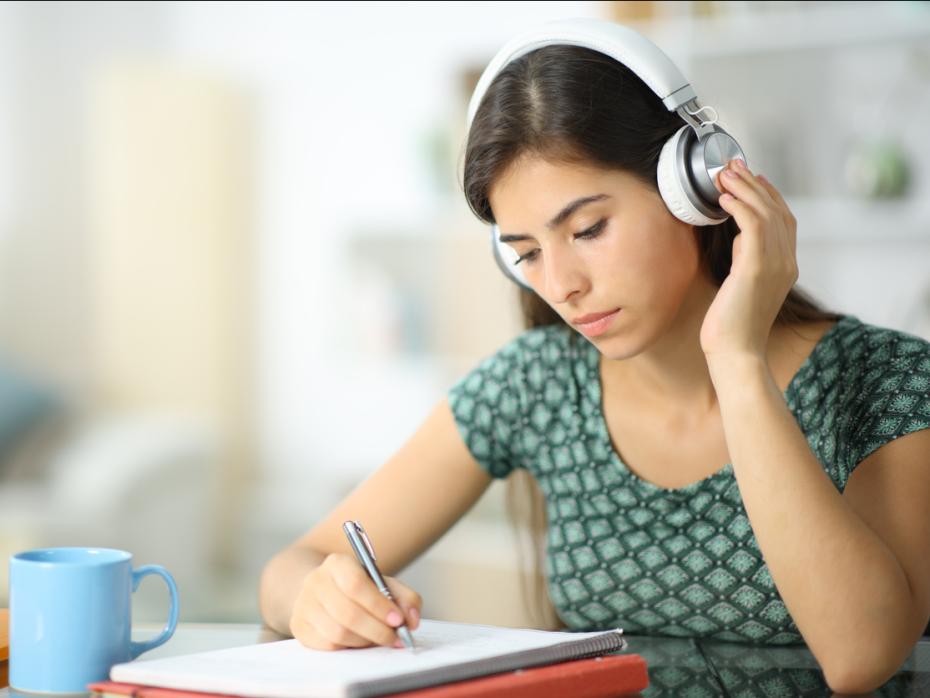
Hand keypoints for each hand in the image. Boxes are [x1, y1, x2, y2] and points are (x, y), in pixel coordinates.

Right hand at [289, 552, 421, 649]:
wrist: (324, 592)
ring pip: (338, 632)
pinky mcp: (299, 627)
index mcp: (337, 563)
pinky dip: (349, 648)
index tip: (398, 620)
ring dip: (365, 641)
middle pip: (348, 612)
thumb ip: (404, 598)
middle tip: (396, 638)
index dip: (379, 605)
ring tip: (380, 639)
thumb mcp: (383, 584)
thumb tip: (412, 620)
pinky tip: (360, 642)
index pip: (356, 584)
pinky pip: (327, 645)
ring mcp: (304, 605)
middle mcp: (316, 581)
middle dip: (377, 630)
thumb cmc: (359, 589)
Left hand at [700, 158, 798, 360]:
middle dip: (754, 184)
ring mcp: (775, 265)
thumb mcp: (742, 286)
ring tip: (724, 174)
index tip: (752, 177)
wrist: (735, 353)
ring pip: (766, 213)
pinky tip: (723, 198)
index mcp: (786, 267)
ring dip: (744, 189)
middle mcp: (787, 262)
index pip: (784, 220)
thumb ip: (746, 261)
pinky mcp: (756, 269)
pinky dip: (739, 207)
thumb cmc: (731, 326)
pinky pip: (753, 227)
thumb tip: (739, 239)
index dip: (769, 195)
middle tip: (733, 165)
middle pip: (777, 210)